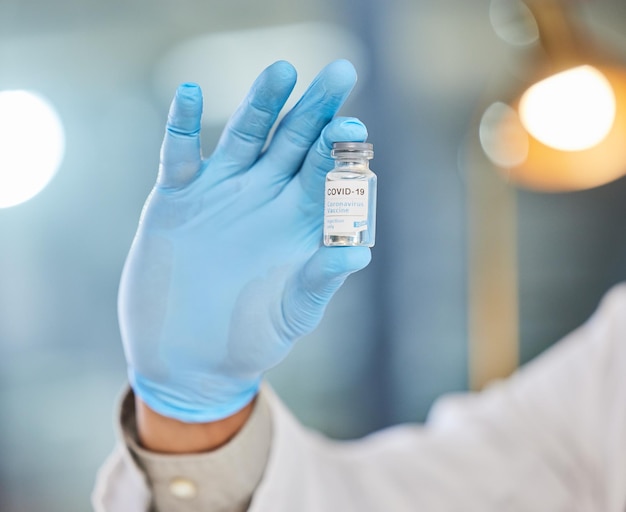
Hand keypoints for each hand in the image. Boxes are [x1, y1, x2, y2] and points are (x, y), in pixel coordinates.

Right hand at [119, 60, 371, 421]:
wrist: (189, 358)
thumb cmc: (248, 339)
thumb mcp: (290, 312)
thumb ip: (319, 279)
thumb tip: (359, 251)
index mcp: (297, 224)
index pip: (324, 175)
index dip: (339, 150)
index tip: (353, 128)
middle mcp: (263, 200)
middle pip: (293, 143)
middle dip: (314, 109)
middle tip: (339, 73)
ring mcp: (220, 195)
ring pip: (244, 138)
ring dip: (261, 104)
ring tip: (280, 70)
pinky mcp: (177, 201)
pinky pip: (180, 154)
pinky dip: (183, 126)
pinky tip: (192, 95)